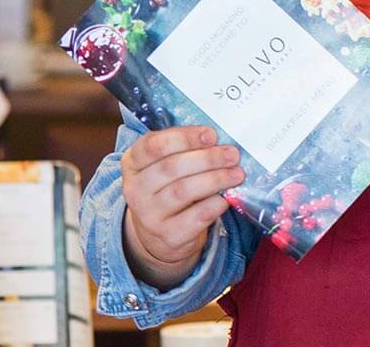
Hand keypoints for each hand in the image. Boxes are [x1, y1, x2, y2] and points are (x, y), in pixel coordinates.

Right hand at [120, 126, 244, 284]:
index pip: (153, 145)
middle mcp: (136, 189)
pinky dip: (214, 205)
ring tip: (236, 174)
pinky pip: (195, 218)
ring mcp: (149, 215)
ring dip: (215, 179)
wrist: (159, 233)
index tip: (211, 135)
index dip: (184, 137)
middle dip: (207, 158)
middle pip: (172, 167)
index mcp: (133, 163)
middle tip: (232, 155)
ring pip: (183, 191)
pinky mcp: (168, 236)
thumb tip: (218, 140)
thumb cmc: (167, 187)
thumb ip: (184, 149)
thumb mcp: (163, 164)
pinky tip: (225, 198)